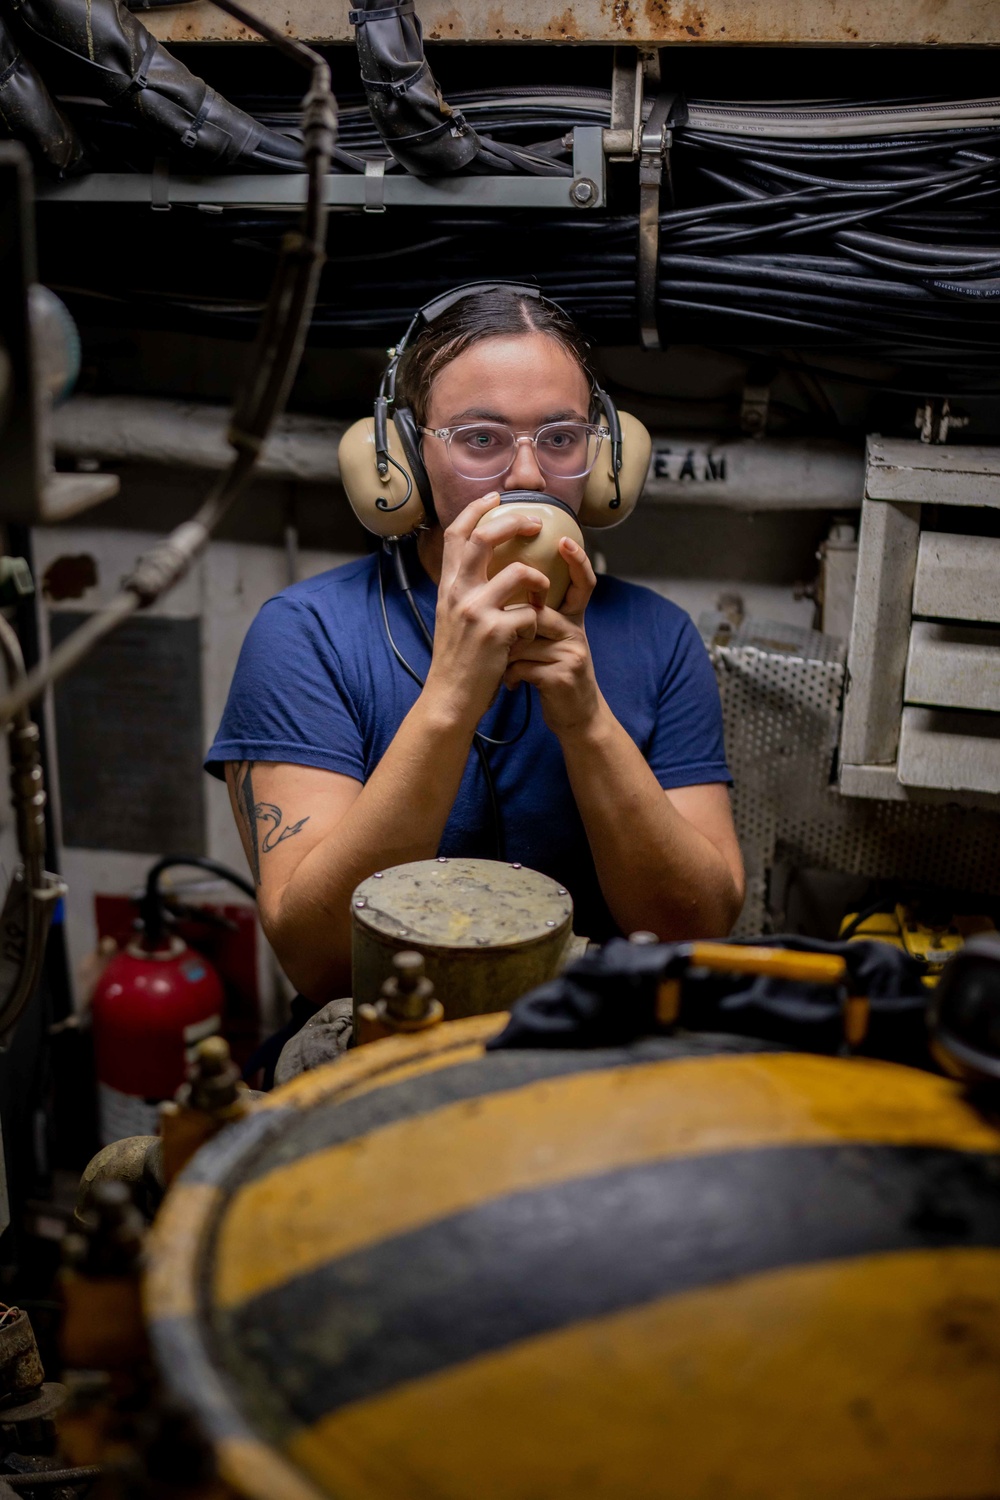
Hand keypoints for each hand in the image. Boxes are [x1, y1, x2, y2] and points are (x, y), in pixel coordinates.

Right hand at [424, 492, 550, 730]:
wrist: (450, 698)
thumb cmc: (457, 660)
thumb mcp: (452, 617)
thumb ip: (464, 590)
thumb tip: (482, 566)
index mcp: (448, 586)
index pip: (457, 533)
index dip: (476, 508)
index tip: (495, 495)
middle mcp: (458, 592)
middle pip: (486, 537)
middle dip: (515, 522)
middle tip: (535, 523)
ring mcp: (476, 611)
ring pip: (522, 572)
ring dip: (540, 582)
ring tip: (541, 598)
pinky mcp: (495, 633)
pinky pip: (530, 614)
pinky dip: (536, 624)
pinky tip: (527, 638)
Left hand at [503, 536, 603, 735]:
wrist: (575, 717)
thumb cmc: (551, 675)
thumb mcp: (548, 641)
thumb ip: (534, 616)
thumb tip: (502, 585)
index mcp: (572, 619)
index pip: (581, 583)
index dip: (577, 561)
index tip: (563, 539)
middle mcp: (576, 631)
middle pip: (535, 612)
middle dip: (510, 629)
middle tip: (498, 642)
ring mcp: (572, 653)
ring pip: (523, 638)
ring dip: (506, 655)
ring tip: (503, 669)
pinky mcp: (563, 676)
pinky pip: (523, 664)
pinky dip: (510, 675)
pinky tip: (509, 684)